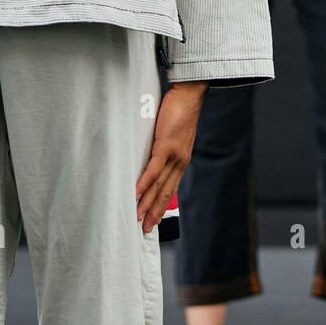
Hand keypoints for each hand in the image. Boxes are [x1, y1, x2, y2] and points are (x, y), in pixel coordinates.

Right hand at [135, 81, 206, 232]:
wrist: (190, 94)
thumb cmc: (179, 111)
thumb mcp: (172, 135)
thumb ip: (163, 148)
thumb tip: (150, 158)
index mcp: (181, 161)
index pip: (170, 189)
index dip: (161, 206)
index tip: (153, 220)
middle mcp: (180, 162)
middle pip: (165, 193)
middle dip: (154, 212)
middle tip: (144, 230)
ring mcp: (174, 155)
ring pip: (159, 185)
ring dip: (146, 203)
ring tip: (136, 217)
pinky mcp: (166, 146)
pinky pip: (153, 169)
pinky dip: (144, 183)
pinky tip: (135, 194)